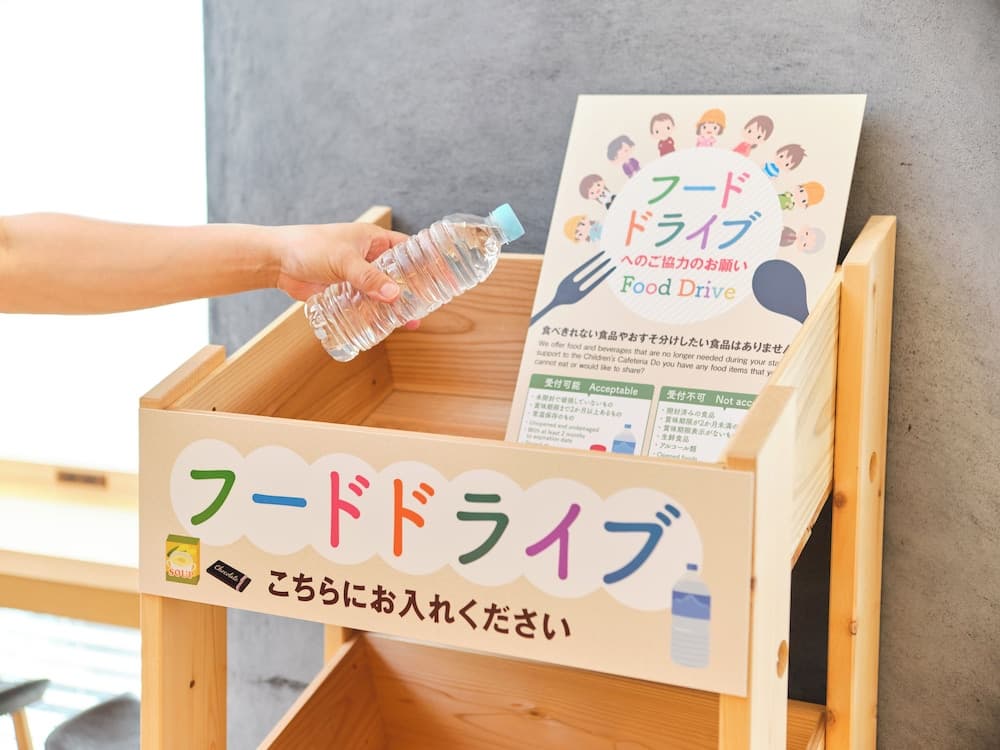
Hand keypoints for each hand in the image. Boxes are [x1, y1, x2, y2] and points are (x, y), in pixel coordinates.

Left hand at [272, 222, 420, 327]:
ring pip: (383, 293)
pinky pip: (366, 305)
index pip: (408, 250)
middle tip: (426, 306)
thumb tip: (394, 295)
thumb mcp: (343, 261)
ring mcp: (357, 276)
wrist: (276, 261)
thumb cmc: (309, 248)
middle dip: (411, 291)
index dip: (424, 263)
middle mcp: (369, 258)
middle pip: (398, 275)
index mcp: (374, 240)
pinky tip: (384, 327)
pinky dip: (375, 315)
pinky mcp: (345, 293)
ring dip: (394, 307)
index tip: (441, 277)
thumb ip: (368, 278)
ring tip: (410, 322)